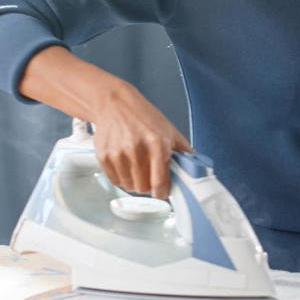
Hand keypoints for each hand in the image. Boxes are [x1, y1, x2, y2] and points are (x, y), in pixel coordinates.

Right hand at [17, 46, 189, 197]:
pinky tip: (126, 167)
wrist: (115, 104)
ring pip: (128, 185)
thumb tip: (196, 165)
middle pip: (143, 187)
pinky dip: (121, 178)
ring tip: (137, 171)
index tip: (162, 194)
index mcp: (156, 144)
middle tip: (149, 180)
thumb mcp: (169, 129)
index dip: (161, 192)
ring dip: (134, 183)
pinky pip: (114, 180)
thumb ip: (183, 149)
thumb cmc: (144, 116)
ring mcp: (118, 153)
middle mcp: (136, 149)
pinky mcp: (103, 156)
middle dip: (148, 187)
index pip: (159, 180)